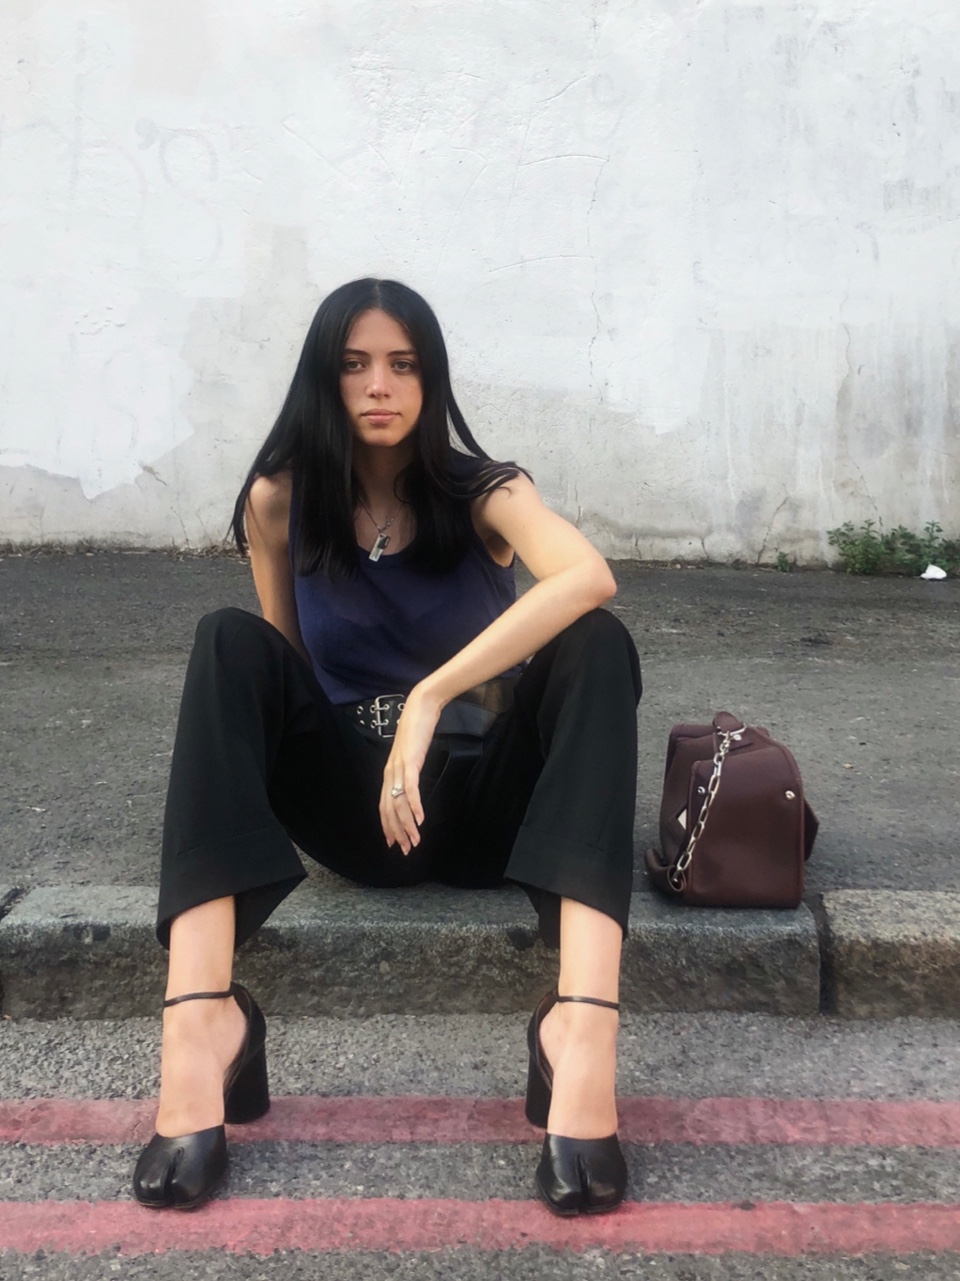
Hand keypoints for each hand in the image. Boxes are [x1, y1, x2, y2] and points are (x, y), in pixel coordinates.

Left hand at [380, 685, 442, 853]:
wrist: (420, 709)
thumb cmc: (417, 731)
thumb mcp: (411, 756)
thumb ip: (408, 772)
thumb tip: (411, 787)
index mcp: (389, 774)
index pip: (384, 806)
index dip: (388, 826)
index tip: (394, 843)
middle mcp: (390, 773)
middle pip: (389, 810)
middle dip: (397, 832)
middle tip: (406, 849)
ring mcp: (399, 768)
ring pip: (399, 804)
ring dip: (407, 825)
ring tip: (415, 840)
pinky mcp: (411, 762)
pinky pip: (411, 789)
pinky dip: (415, 806)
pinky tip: (421, 819)